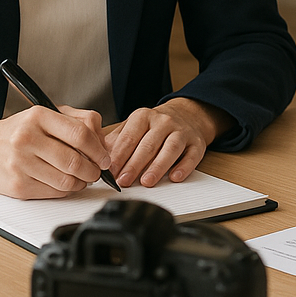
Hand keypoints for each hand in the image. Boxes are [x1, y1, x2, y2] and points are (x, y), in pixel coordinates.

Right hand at [0, 106, 111, 199]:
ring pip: (67, 181)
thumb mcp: (44, 114)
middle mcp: (27, 139)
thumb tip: (103, 140)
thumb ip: (77, 120)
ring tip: (82, 177)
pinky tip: (64, 182)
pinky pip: (54, 193)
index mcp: (38, 116)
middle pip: (75, 161)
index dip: (99, 149)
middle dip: (93, 170)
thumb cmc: (17, 131)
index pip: (80, 133)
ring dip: (82, 183)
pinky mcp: (17, 186)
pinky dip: (66, 190)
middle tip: (97, 171)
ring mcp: (20, 164)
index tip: (105, 157)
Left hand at [104, 99, 233, 187]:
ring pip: (171, 148)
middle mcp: (164, 122)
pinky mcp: (197, 143)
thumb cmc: (154, 126)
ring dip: (158, 166)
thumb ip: (117, 141)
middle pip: (148, 144)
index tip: (109, 170)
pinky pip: (192, 155)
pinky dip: (184, 167)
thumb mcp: (133, 126)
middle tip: (123, 181)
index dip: (119, 155)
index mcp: (144, 116)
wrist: (186, 114)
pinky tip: (175, 177)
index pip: (129, 137)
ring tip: (147, 182)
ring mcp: (182, 131)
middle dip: (134, 164)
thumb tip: (98, 158)